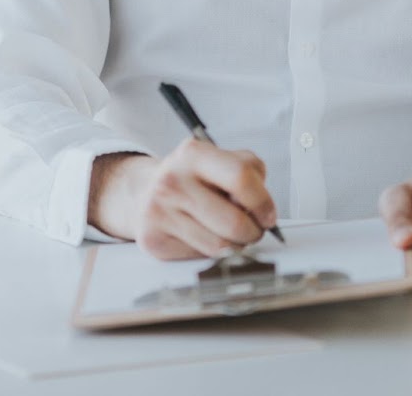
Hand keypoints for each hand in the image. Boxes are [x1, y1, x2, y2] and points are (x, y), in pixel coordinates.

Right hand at [88, 140, 278, 259]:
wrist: (144, 194)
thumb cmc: (193, 179)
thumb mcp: (220, 161)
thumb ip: (249, 173)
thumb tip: (262, 209)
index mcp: (193, 154)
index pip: (241, 177)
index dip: (263, 202)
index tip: (268, 215)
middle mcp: (172, 181)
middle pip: (234, 222)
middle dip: (253, 232)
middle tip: (252, 229)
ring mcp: (159, 212)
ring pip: (221, 247)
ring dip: (236, 246)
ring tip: (230, 234)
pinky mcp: (153, 240)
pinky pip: (200, 258)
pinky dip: (211, 253)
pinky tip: (204, 237)